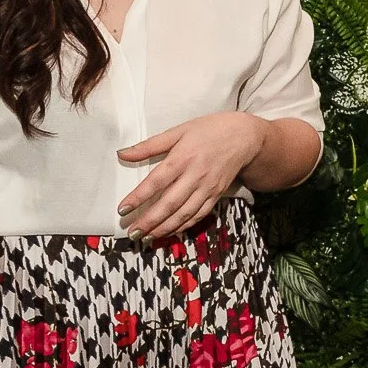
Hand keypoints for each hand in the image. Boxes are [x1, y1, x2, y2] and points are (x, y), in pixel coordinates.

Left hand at [117, 112, 268, 239]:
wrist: (244, 137)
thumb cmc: (210, 130)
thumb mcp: (179, 131)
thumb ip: (150, 145)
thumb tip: (122, 154)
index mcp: (183, 157)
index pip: (156, 181)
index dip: (138, 197)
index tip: (122, 210)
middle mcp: (195, 175)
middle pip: (169, 203)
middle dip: (149, 221)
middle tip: (132, 232)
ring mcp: (207, 188)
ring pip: (184, 213)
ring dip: (164, 228)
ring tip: (146, 238)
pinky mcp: (216, 195)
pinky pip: (199, 214)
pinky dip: (184, 226)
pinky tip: (170, 232)